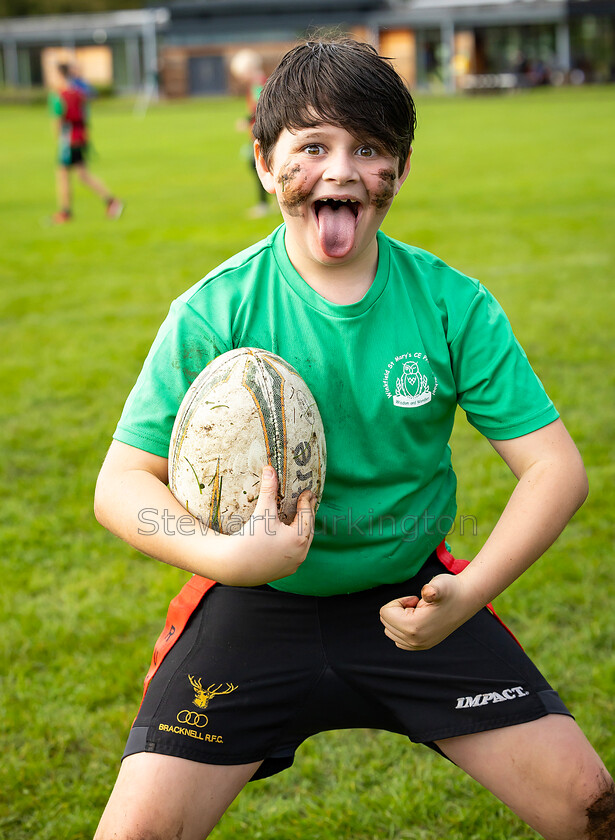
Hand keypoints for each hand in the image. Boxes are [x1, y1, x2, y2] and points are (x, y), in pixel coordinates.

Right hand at [219, 466, 315, 586]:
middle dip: (308, 515)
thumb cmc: (250, 537)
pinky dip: (295, 544)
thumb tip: (269, 468)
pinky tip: (291, 538)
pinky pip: (295, 555)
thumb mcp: (262, 512)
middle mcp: (300, 553)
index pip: (307, 515)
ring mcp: (294, 564)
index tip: (307, 492)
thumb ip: (269, 490)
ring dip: (303, 530)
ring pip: (304, 544)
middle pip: (309, 529)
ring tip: (302, 518)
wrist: (234, 565)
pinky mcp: (285, 571)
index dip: (307, 502)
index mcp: (299, 538)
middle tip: (308, 502)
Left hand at [379, 573, 477, 650]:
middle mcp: (415, 641)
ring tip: (418, 611)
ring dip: (400, 619)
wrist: (466, 599)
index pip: (385, 614)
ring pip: (390, 632)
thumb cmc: (451, 590)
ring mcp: (419, 646)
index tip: (414, 599)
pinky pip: (399, 640)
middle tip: (417, 605)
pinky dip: (402, 628)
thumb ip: (432, 590)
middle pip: (386, 624)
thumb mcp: (440, 585)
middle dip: (397, 610)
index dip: (398, 602)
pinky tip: (418, 619)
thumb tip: (428, 592)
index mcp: (414, 628)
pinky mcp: (423, 646)